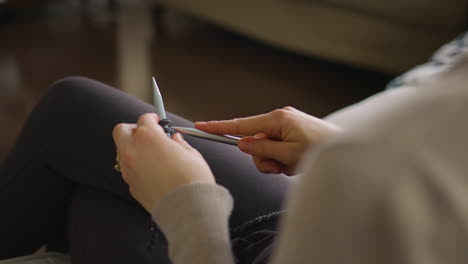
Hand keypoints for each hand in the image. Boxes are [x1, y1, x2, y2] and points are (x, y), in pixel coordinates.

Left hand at [112, 113, 214, 212]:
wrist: (187, 208)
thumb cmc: (192, 180)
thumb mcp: (191, 154)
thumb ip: (179, 143)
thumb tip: (175, 140)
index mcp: (148, 138)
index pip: (144, 119)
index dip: (152, 119)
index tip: (158, 122)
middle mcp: (133, 151)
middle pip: (121, 131)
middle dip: (134, 129)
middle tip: (149, 134)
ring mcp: (129, 170)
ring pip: (123, 151)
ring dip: (134, 149)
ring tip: (153, 155)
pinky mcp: (131, 186)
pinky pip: (130, 170)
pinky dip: (138, 167)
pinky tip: (154, 172)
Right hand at [195, 107, 341, 174]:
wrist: (349, 151)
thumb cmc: (324, 150)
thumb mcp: (289, 154)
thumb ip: (263, 150)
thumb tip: (243, 144)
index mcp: (278, 119)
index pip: (241, 125)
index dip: (219, 127)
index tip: (201, 126)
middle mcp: (281, 119)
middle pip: (254, 142)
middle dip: (263, 158)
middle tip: (279, 166)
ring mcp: (288, 126)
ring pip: (265, 149)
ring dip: (274, 162)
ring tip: (292, 165)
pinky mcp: (293, 134)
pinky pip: (277, 149)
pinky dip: (282, 160)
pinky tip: (296, 162)